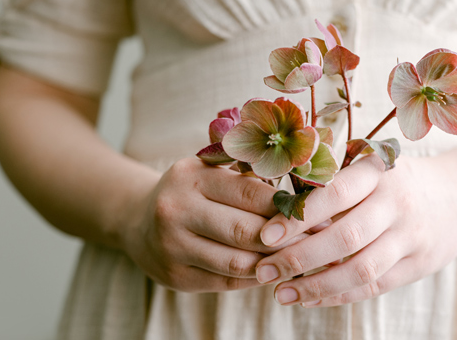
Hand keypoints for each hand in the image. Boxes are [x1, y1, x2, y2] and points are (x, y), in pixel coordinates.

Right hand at [121, 158, 309, 292]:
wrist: (138, 220)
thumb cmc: (192, 191)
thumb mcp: (212, 173)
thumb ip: (251, 180)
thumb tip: (310, 199)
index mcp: (191, 176)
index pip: (250, 193)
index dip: (287, 207)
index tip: (318, 214)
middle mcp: (176, 210)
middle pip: (245, 231)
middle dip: (286, 238)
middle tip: (316, 240)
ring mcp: (172, 246)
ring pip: (238, 262)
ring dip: (274, 263)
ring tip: (299, 258)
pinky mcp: (176, 277)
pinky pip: (228, 283)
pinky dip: (256, 278)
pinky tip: (274, 271)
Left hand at [254, 154, 456, 306]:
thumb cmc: (400, 179)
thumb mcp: (374, 167)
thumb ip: (335, 183)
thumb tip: (280, 209)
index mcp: (379, 172)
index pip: (334, 194)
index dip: (298, 217)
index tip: (266, 236)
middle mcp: (397, 203)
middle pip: (345, 237)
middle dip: (300, 258)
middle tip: (264, 271)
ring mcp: (411, 236)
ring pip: (360, 269)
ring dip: (317, 286)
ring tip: (282, 294)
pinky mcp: (419, 264)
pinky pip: (375, 285)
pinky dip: (340, 295)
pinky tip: (311, 299)